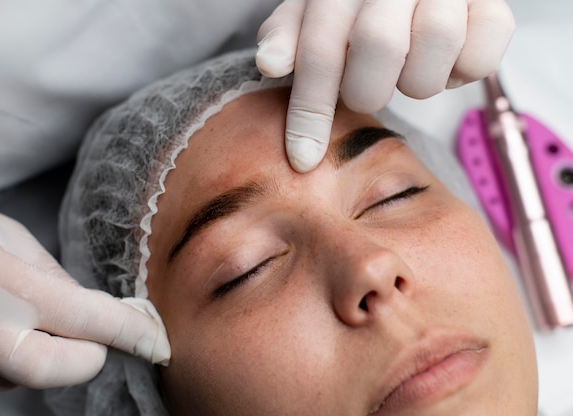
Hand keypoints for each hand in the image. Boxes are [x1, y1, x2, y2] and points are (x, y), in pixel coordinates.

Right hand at [0, 198, 168, 401]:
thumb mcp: (3, 235)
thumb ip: (52, 277)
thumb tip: (96, 314)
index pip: (80, 315)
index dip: (128, 330)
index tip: (157, 340)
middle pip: (60, 367)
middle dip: (90, 353)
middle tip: (91, 329)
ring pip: (32, 375)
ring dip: (47, 351)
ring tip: (18, 312)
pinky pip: (1, 381)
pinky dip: (14, 360)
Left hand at [256, 0, 514, 171]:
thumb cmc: (359, 6)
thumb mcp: (313, 13)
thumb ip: (288, 35)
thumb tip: (269, 63)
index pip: (321, 49)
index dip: (310, 109)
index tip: (304, 159)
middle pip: (380, 47)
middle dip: (367, 90)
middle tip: (367, 88)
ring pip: (433, 52)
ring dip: (415, 82)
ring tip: (406, 70)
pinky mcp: (492, 6)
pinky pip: (480, 59)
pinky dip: (460, 74)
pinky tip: (445, 63)